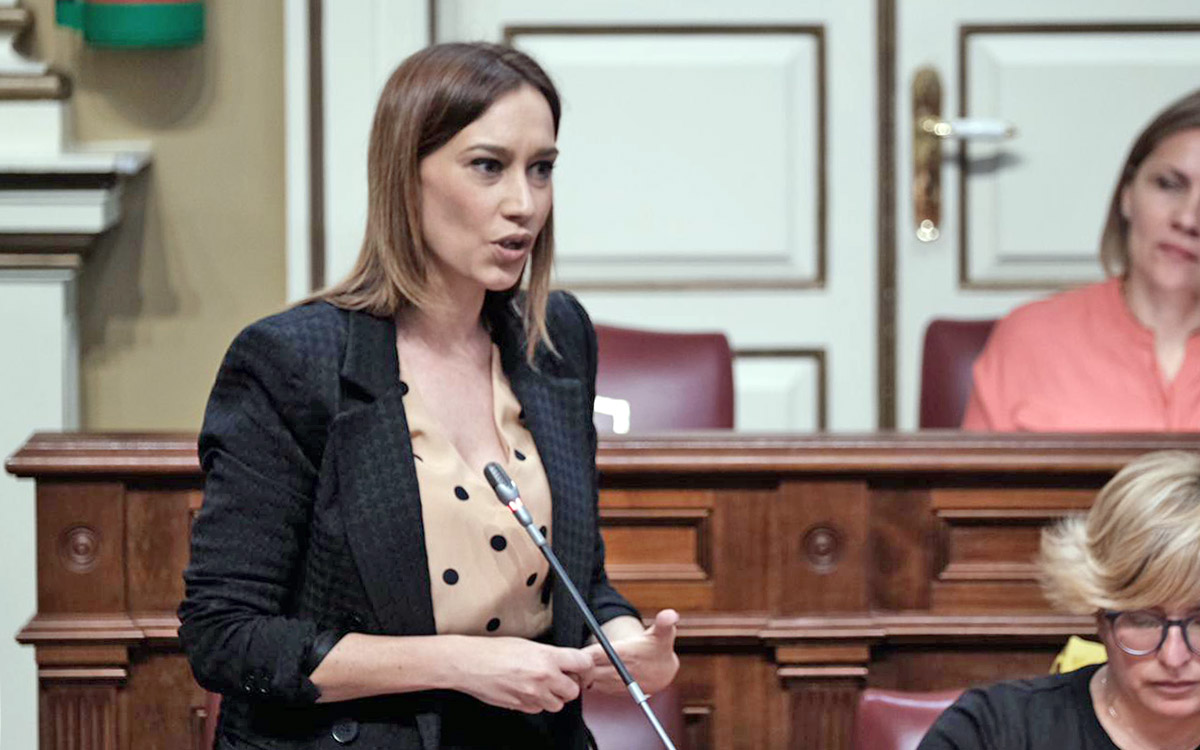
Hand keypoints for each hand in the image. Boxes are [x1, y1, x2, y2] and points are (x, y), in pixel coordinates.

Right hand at [448, 636, 593, 713]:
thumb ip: (550, 655)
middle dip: (568, 686)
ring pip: (558, 704)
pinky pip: (539, 709)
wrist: (470, 664)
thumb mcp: (528, 645)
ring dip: (553, 697)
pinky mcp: (522, 706)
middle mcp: (543, 677)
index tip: (583, 669)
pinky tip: (526, 690)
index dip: (585, 668)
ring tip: (539, 684)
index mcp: (547, 657)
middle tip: (559, 678)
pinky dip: (536, 703)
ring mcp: (533, 695)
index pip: (583, 664)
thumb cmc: (494, 650)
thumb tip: (566, 663)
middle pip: (573, 691)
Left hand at [583, 609, 679, 694]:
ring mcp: (614, 684)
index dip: (584, 653)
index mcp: (625, 655)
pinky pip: (591, 687)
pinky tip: (583, 670)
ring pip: (587, 680)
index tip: (577, 649)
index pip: (596, 655)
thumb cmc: (659, 648)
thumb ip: (664, 623)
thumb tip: (671, 614)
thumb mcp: (663, 633)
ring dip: (580, 672)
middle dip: (577, 663)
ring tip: (575, 662)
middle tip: (570, 655)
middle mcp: (618, 673)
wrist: (663, 672)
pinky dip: (585, 680)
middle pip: (587, 669)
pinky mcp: (611, 691)